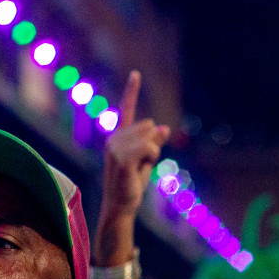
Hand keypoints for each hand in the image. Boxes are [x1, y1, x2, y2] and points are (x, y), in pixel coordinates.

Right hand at [102, 73, 172, 218]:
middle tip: (141, 164)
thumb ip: (154, 143)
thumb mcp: (147, 159)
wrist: (121, 204)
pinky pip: (149, 148)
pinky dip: (152, 158)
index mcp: (118, 136)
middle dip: (153, 145)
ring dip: (153, 155)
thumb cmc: (132, 183)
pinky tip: (140, 169)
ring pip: (151, 138)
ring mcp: (115, 147)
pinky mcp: (121, 157)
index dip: (131, 91)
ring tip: (139, 169)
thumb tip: (164, 127)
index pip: (127, 109)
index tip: (136, 73)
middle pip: (149, 126)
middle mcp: (114, 138)